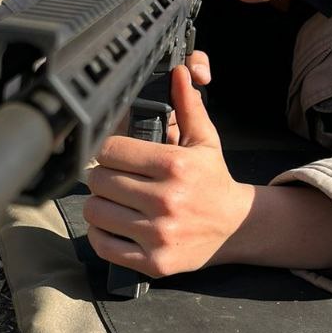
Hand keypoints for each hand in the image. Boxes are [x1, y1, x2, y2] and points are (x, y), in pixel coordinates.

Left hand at [84, 61, 253, 277]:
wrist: (236, 228)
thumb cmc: (213, 181)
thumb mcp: (205, 141)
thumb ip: (188, 106)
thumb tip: (180, 70)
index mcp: (174, 166)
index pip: (110, 149)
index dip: (107, 149)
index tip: (114, 154)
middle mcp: (165, 200)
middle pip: (98, 180)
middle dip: (102, 176)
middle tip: (114, 177)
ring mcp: (158, 234)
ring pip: (96, 211)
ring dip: (98, 204)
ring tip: (113, 200)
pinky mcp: (153, 261)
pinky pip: (103, 245)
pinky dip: (100, 234)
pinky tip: (113, 224)